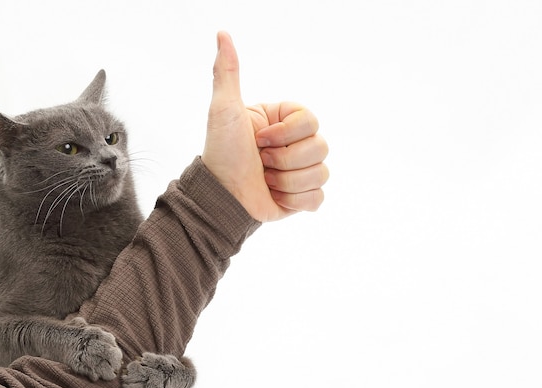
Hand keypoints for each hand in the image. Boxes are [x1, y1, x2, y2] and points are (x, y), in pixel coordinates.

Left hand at [202, 32, 328, 221]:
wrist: (220, 197)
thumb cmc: (221, 153)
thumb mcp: (224, 110)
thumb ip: (227, 72)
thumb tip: (222, 34)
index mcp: (284, 122)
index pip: (311, 120)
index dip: (286, 134)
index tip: (259, 140)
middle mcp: (296, 144)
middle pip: (321, 147)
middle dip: (285, 160)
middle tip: (262, 162)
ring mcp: (301, 171)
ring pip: (321, 173)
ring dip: (287, 181)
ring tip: (266, 180)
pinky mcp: (303, 196)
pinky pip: (318, 197)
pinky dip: (295, 200)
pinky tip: (275, 197)